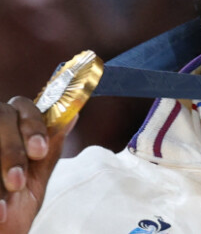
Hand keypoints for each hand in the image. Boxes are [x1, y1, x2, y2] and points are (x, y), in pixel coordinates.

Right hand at [0, 97, 70, 232]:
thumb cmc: (10, 216)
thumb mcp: (32, 186)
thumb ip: (48, 151)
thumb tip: (72, 115)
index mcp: (9, 131)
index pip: (20, 106)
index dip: (32, 124)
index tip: (39, 151)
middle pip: (0, 117)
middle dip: (10, 150)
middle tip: (18, 182)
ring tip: (5, 203)